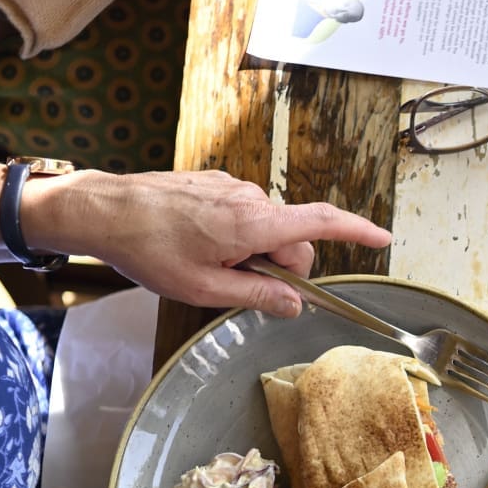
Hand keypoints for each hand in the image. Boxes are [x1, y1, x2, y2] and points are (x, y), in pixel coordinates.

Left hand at [22, 169, 390, 315]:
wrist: (103, 210)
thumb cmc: (150, 250)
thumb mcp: (205, 288)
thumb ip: (257, 294)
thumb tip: (294, 304)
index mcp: (255, 224)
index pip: (322, 223)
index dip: (358, 231)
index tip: (384, 239)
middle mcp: (251, 198)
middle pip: (292, 239)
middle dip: (279, 266)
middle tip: (236, 284)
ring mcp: (233, 188)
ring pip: (266, 229)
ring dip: (251, 251)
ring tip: (205, 262)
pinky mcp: (216, 184)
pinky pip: (244, 215)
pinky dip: (235, 235)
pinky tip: (197, 244)